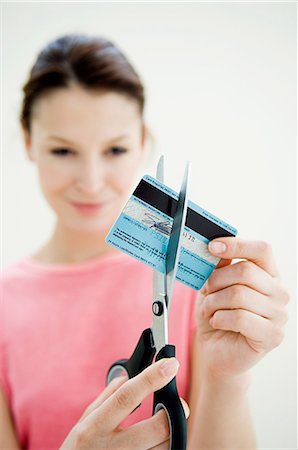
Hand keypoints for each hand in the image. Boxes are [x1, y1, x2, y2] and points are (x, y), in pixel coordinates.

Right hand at [60, 358, 188, 449]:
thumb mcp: (83, 423)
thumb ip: (106, 398)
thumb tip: (127, 376)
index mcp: (95, 427)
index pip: (127, 397)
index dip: (151, 378)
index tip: (170, 365)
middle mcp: (111, 448)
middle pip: (157, 428)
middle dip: (174, 411)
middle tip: (178, 403)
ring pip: (165, 447)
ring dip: (172, 432)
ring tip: (164, 425)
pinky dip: (164, 445)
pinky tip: (156, 440)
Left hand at [196, 238, 288, 379]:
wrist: (216, 350)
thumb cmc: (218, 314)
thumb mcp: (214, 285)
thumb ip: (219, 266)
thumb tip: (216, 247)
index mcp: (269, 274)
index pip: (262, 250)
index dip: (236, 245)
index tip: (212, 246)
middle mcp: (279, 292)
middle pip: (246, 271)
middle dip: (216, 280)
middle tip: (206, 290)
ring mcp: (279, 315)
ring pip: (239, 295)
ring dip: (214, 302)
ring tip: (209, 310)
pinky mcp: (273, 336)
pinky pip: (240, 318)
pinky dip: (220, 318)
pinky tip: (217, 322)